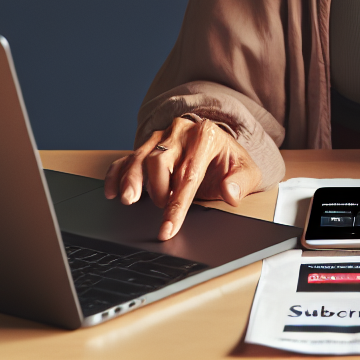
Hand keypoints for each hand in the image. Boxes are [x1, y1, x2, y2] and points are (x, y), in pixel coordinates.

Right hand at [103, 116, 261, 240]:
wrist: (220, 145)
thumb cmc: (229, 161)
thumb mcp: (246, 170)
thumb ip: (241, 181)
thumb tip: (229, 192)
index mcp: (206, 136)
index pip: (189, 174)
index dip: (177, 205)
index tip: (168, 229)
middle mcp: (181, 131)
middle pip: (159, 161)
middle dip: (157, 189)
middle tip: (161, 208)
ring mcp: (161, 137)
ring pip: (140, 157)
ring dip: (131, 180)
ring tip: (127, 199)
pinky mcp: (147, 146)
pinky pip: (127, 157)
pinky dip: (117, 173)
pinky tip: (112, 191)